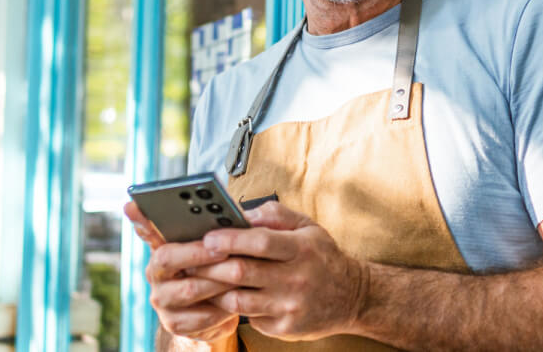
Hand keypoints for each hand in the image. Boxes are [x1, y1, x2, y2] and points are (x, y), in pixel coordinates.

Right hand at [123, 202, 238, 342]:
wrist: (216, 315)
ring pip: (190, 289)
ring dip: (218, 282)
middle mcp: (155, 273)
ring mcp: (162, 299)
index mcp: (161, 249)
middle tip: (224, 249)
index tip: (133, 204)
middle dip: (199, 253)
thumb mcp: (214, 250)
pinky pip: (201, 316)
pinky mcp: (174, 323)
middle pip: (167, 257)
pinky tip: (236, 302)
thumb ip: (214, 232)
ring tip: (241, 276)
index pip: (147, 230)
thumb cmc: (215, 273)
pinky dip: (221, 308)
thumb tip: (232, 213)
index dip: (140, 219)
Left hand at [193, 202, 369, 340]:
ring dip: (213, 289)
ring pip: (238, 300)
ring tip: (199, 278)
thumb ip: (275, 215)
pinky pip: (248, 317)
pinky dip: (232, 306)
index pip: (259, 242)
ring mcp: (289, 307)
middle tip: (189, 259)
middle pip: (241, 273)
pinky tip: (221, 296)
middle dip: (209, 266)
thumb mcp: (308, 227)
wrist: (352, 297)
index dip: (229, 240)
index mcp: (302, 249)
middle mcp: (297, 279)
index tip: (207, 237)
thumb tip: (240, 214)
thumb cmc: (322, 257)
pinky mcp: (284, 328)